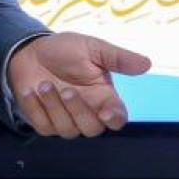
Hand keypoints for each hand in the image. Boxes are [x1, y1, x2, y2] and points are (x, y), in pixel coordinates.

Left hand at [8, 32, 151, 138]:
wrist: (30, 52)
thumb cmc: (65, 50)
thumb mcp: (92, 48)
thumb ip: (117, 58)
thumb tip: (147, 63)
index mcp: (103, 96)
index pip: (117, 117)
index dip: (114, 119)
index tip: (106, 112)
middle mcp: (87, 112)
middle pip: (92, 129)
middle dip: (78, 111)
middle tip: (65, 90)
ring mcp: (65, 120)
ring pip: (68, 130)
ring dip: (54, 107)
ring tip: (43, 84)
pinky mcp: (45, 124)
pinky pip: (43, 127)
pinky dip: (35, 108)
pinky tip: (31, 90)